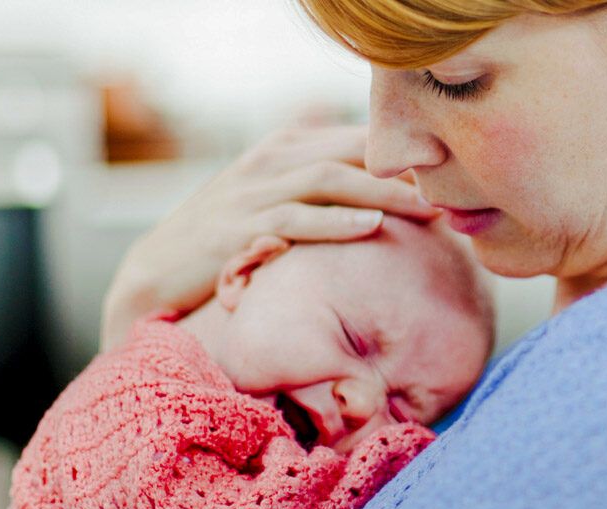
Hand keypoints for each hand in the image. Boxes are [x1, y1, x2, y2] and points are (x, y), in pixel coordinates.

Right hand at [101, 125, 437, 349]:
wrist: (155, 270)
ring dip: (382, 192)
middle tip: (451, 189)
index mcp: (280, 149)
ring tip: (428, 207)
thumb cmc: (223, 236)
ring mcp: (251, 192)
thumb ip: (314, 189)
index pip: (350, 140)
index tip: (441, 175)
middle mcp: (268, 162)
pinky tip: (371, 227)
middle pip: (348, 153)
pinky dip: (335, 221)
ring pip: (329, 179)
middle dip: (402, 170)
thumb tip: (372, 199)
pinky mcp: (238, 228)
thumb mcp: (268, 200)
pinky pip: (295, 218)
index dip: (398, 155)